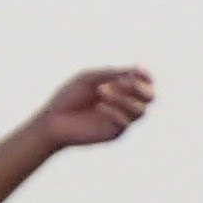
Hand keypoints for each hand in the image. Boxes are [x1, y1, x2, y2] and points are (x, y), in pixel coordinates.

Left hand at [33, 67, 154, 149]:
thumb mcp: (88, 79)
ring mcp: (122, 119)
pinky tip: (100, 106)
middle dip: (140, 88)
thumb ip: (112, 74)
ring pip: (141, 110)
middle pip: (150, 97)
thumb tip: (136, 70)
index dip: (145, 76)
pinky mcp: (115, 133)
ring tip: (102, 91)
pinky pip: (125, 122)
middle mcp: (125, 104)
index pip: (144, 82)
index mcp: (120, 88)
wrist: (52, 121)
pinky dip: (115, 111)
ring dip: (124, 98)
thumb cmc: (68, 97)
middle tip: (123, 83)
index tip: (136, 71)